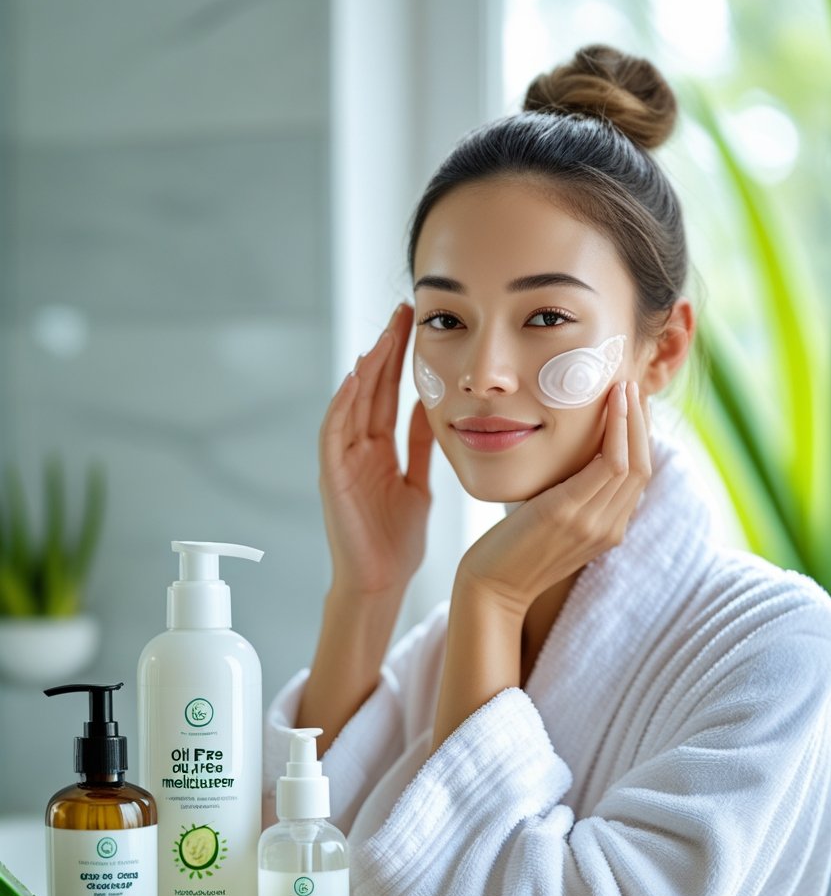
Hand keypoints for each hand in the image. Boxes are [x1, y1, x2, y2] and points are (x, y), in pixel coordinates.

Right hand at [319, 303, 433, 597]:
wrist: (380, 584)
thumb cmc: (398, 543)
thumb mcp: (418, 484)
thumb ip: (420, 447)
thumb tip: (434, 407)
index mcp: (379, 451)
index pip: (389, 394)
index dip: (401, 359)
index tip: (418, 324)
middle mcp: (358, 450)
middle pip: (370, 389)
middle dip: (385, 350)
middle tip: (403, 311)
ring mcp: (342, 462)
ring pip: (351, 404)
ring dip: (365, 370)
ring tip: (381, 336)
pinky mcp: (331, 478)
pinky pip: (332, 435)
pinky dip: (340, 407)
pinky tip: (352, 380)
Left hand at [457, 380, 651, 615]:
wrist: (491, 588)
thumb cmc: (513, 551)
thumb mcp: (552, 521)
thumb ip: (572, 498)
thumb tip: (574, 463)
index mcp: (608, 531)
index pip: (638, 478)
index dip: (640, 438)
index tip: (631, 406)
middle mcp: (608, 529)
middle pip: (643, 467)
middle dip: (642, 423)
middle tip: (632, 386)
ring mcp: (592, 523)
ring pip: (633, 462)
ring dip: (632, 419)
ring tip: (623, 386)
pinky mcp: (568, 513)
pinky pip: (609, 465)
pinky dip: (617, 431)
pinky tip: (610, 405)